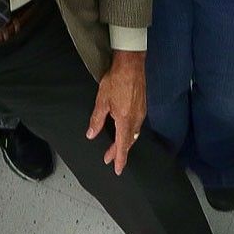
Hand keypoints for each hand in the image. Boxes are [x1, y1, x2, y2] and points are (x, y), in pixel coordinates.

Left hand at [86, 49, 145, 174]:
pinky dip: (130, 131)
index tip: (117, 169)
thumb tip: (91, 134)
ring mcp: (141, 112)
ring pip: (134, 133)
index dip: (119, 159)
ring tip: (116, 146)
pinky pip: (137, 124)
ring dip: (125, 141)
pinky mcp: (142, 105)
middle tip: (110, 158)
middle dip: (120, 151)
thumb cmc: (116, 80)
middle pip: (129, 141)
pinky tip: (125, 128)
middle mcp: (136, 119)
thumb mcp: (102, 101)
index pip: (123, 146)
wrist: (131, 64)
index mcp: (125, 120)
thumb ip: (97, 120)